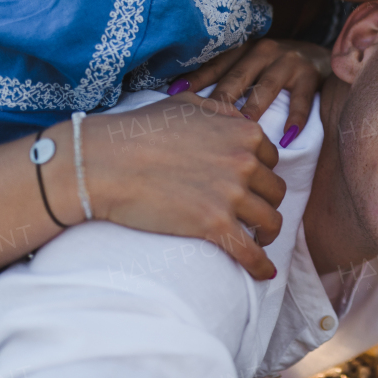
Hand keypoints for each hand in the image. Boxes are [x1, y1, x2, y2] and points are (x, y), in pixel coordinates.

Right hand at [84, 93, 285, 279]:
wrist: (104, 162)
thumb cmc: (138, 131)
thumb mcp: (186, 104)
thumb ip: (220, 110)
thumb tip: (239, 119)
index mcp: (243, 132)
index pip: (271, 159)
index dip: (261, 174)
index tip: (252, 186)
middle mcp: (244, 161)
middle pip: (274, 190)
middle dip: (265, 202)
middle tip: (252, 214)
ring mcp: (231, 194)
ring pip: (270, 221)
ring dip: (267, 232)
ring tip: (257, 239)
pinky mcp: (214, 224)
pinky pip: (250, 251)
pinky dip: (261, 265)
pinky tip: (264, 273)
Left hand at [172, 38, 330, 134]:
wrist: (323, 55)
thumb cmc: (278, 67)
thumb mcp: (253, 64)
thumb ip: (229, 76)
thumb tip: (187, 102)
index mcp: (245, 49)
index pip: (216, 65)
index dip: (196, 80)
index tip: (174, 96)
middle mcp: (265, 51)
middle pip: (238, 78)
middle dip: (221, 100)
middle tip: (202, 122)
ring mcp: (289, 62)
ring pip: (266, 88)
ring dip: (252, 109)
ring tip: (240, 129)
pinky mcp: (311, 75)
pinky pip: (302, 100)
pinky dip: (295, 118)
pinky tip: (287, 137)